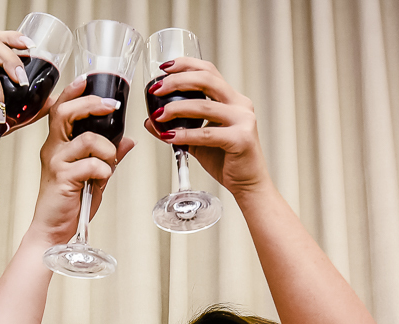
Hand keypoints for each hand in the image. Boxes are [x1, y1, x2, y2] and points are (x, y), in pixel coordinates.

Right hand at [27, 77, 134, 244]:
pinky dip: (104, 170)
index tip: (88, 81)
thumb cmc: (69, 204)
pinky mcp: (62, 179)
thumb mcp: (94, 176)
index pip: (61, 108)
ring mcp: (56, 163)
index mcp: (59, 144)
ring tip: (109, 162)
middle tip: (111, 106)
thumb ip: (108, 157)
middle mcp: (53, 149)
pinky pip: (90, 165)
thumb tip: (127, 141)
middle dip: (91, 104)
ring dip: (107, 149)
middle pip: (66, 112)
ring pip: (86, 139)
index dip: (73, 91)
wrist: (53, 231)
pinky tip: (102, 179)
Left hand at [142, 58, 269, 197]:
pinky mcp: (241, 139)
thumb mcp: (198, 141)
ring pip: (205, 106)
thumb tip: (151, 120)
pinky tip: (170, 136)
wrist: (248, 183)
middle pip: (207, 80)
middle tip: (157, 89)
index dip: (186, 65)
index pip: (208, 71)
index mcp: (232, 99)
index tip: (164, 68)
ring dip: (177, 108)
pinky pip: (207, 134)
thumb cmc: (227, 160)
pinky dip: (185, 134)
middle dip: (178, 81)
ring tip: (158, 115)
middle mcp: (240, 105)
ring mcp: (243, 120)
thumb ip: (177, 128)